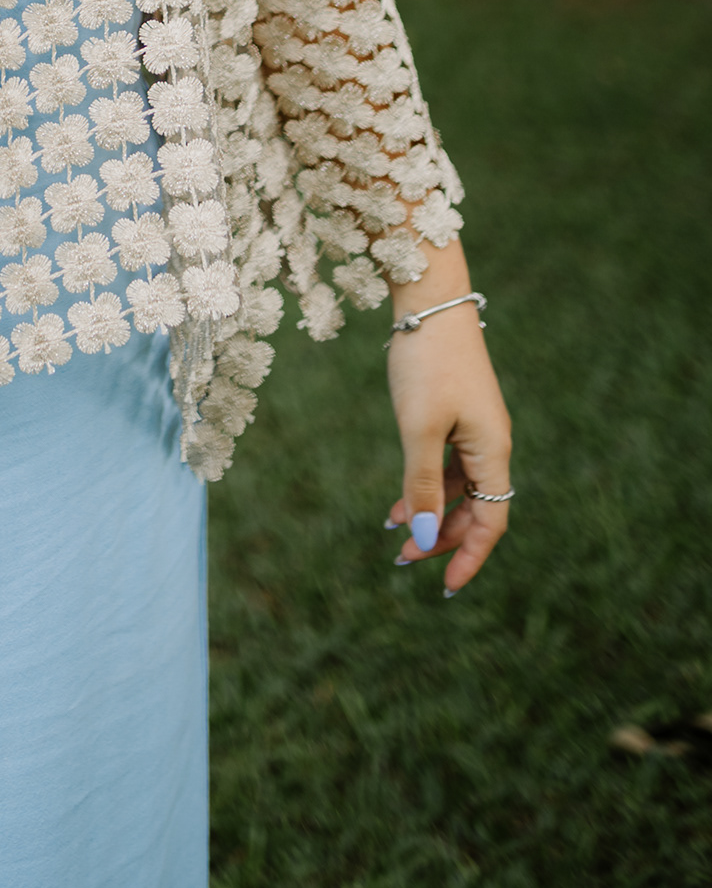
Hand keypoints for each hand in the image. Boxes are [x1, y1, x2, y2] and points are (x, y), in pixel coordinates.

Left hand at [382, 245, 511, 596]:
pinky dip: (427, 484)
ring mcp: (475, 427)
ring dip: (432, 512)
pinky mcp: (457, 412)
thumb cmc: (426, 361)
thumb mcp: (419, 428)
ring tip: (395, 532)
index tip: (445, 587)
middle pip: (476, 508)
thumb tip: (425, 540)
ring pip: (460, 487)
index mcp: (493, 450)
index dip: (470, 557)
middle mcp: (491, 443)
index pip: (491, 521)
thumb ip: (423, 485)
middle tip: (403, 559)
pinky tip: (399, 501)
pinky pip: (447, 463)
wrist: (430, 300)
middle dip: (443, 538)